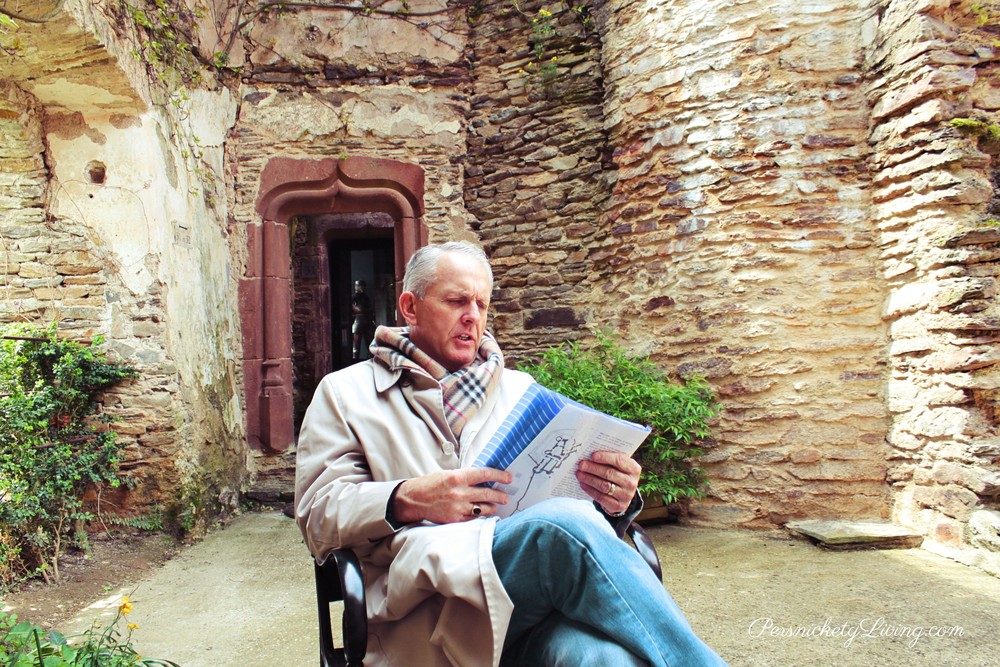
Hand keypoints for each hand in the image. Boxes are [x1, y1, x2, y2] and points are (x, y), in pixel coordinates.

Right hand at [394, 468, 511, 523]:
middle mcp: (460, 492)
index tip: (508, 477)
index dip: (499, 475)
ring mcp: (458, 507)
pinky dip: (480, 515)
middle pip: (488, 493)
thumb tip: (483, 478)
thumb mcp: (447, 474)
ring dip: (493, 506)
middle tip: (506, 496)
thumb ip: (464, 477)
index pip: (485, 474)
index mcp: (458, 477)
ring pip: (484, 507)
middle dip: (500, 494)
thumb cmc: (430, 484)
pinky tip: (484, 513)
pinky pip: (474, 517)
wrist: (413, 499)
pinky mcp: (456, 519)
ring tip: (496, 505)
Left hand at [576, 451, 640, 515]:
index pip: (619, 461)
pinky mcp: (618, 506)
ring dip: (589, 479)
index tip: (592, 455)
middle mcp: (632, 483)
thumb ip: (609, 459)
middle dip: (593, 468)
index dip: (605, 457)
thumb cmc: (617, 474)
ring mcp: (626, 495)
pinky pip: (601, 497)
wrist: (623, 494)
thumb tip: (590, 454)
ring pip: (604, 486)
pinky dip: (590, 490)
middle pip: (609, 473)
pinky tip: (582, 484)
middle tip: (581, 465)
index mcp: (634, 469)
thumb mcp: (618, 465)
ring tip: (579, 474)